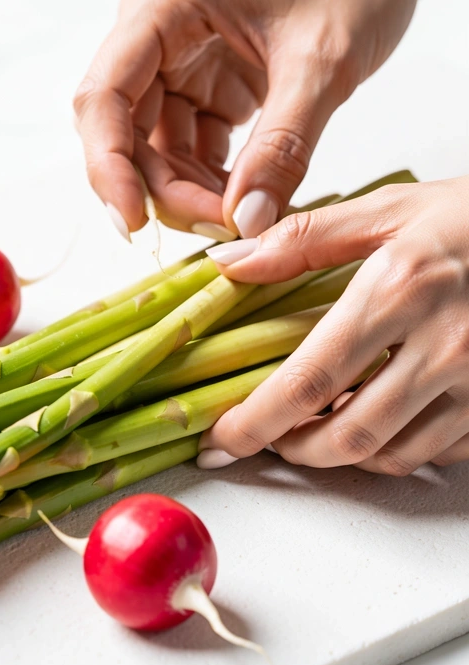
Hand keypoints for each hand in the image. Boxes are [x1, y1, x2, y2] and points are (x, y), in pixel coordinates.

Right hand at [74, 0, 421, 240]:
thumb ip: (283, 147)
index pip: (105, 96)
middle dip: (163, 188)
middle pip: (125, 130)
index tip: (135, 224)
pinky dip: (210, 179)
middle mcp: (157, 27)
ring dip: (188, 191)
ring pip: (154, 146)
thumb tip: (247, 223)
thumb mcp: (325, 64)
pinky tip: (246, 199)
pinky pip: (187, 145)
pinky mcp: (201, 80)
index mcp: (167, 1)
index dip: (108, 167)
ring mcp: (177, 56)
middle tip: (221, 230)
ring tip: (244, 217)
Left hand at [199, 177, 468, 473]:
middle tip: (270, 436)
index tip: (221, 438)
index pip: (307, 380)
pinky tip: (381, 419)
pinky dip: (398, 447)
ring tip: (319, 428)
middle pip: (347, 437)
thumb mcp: (392, 209)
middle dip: (295, 449)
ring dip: (344, 454)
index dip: (253, 422)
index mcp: (401, 289)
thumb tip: (229, 263)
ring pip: (393, 455)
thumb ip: (305, 240)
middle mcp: (445, 344)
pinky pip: (440, 451)